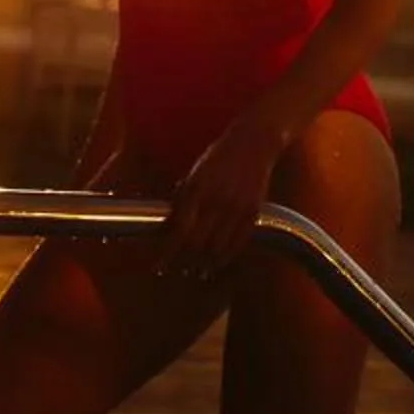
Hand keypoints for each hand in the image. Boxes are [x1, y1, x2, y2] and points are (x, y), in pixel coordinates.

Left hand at [160, 112, 286, 278]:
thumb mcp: (195, 172)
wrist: (254, 142)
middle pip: (196, 244)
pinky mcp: (253, 212)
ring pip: (217, 248)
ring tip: (195, 270)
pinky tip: (217, 263)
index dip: (167, 252)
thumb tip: (170, 223)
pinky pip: (238, 243)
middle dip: (182, 261)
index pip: (179, 230)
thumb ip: (184, 197)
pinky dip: (226, 257)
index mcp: (197, 188)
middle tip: (174, 268)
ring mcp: (237, 207)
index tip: (159, 263)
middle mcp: (217, 200)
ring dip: (204, 264)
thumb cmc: (220, 156)